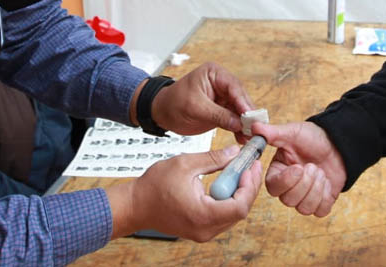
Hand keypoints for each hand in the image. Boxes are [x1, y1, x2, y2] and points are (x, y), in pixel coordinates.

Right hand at [106, 145, 260, 241]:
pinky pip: (223, 215)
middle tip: (249, 165)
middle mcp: (205, 229)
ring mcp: (203, 232)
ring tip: (239, 170)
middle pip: (240, 211)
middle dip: (248, 186)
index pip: (240, 206)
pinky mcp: (200, 229)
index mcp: (203, 215)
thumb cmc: (153, 187)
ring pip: (233, 214)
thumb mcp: (185, 164)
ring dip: (239, 192)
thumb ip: (213, 159)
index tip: (250, 166)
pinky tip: (227, 181)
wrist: (135, 206)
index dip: (250, 185)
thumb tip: (235, 153)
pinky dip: (228, 198)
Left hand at [151, 62, 253, 134]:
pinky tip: (242, 138)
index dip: (243, 101)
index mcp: (214, 73)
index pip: (233, 86)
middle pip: (240, 97)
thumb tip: (239, 123)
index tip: (251, 115)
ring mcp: (223, 96)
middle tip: (255, 128)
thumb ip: (219, 115)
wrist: (161, 113)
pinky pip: (234, 118)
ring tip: (250, 136)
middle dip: (247, 114)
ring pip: (240, 109)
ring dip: (245, 123)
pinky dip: (238, 128)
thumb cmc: (173, 103)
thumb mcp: (195, 108)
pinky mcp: (222, 110)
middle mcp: (222, 83)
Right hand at [252, 121, 345, 216]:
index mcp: (277, 173)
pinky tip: (327, 181)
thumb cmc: (312, 138)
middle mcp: (288, 188)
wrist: (337, 144)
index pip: (273, 188)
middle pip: (289, 200)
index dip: (286, 181)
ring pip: (304, 208)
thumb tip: (254, 127)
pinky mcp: (320, 204)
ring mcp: (304, 198)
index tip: (298, 168)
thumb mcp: (292, 133)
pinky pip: (320, 211)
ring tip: (321, 172)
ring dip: (316, 189)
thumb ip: (272, 133)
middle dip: (305, 183)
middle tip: (313, 166)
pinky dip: (326, 197)